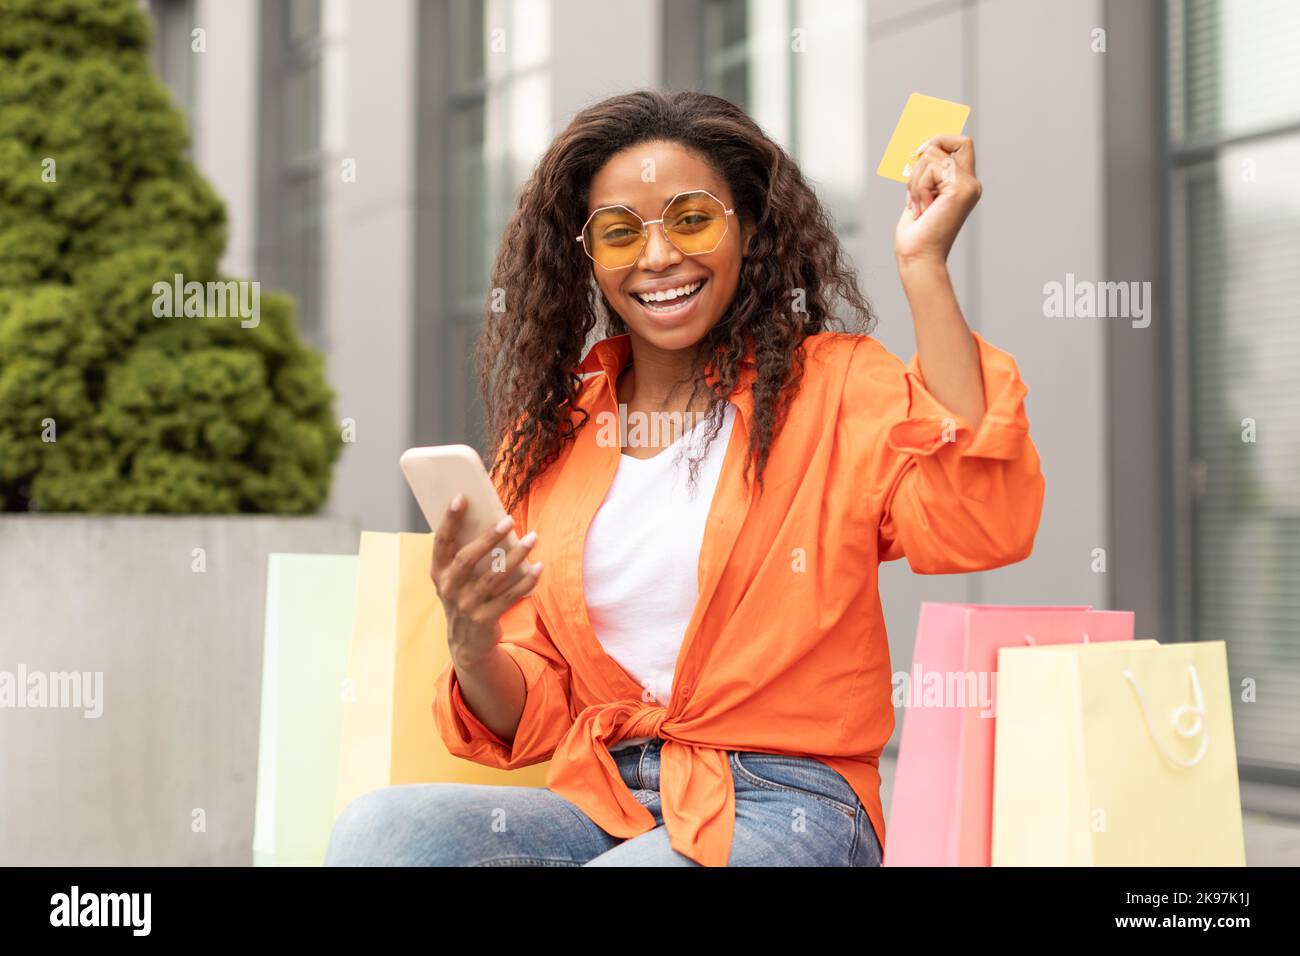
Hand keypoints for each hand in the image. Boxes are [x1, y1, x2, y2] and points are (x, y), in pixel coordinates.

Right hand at [430, 494, 541, 667]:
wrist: (466, 642)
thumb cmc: (465, 596)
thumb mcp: (456, 578)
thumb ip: (467, 554)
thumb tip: (494, 520)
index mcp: (438, 572)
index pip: (441, 541)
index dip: (450, 519)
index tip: (462, 497)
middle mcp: (449, 588)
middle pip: (467, 558)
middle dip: (489, 537)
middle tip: (509, 520)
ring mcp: (466, 605)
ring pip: (493, 576)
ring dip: (515, 555)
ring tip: (533, 538)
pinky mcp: (485, 619)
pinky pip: (510, 596)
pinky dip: (526, 581)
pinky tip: (539, 567)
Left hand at [894, 134, 981, 267]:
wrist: (918, 257)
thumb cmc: (916, 233)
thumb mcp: (920, 195)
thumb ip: (927, 173)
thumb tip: (921, 149)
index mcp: (963, 184)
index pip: (961, 143)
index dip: (939, 141)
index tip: (917, 156)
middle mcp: (971, 183)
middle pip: (949, 141)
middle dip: (922, 158)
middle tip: (915, 185)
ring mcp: (968, 185)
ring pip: (933, 154)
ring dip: (915, 180)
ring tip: (919, 205)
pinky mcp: (961, 189)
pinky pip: (931, 168)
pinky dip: (918, 187)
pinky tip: (923, 208)